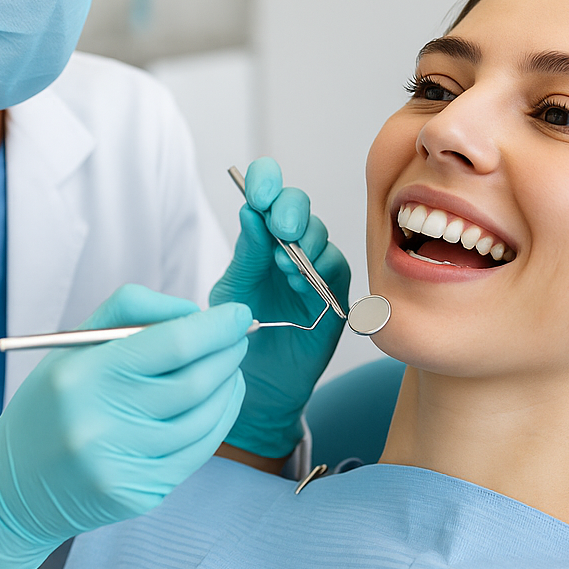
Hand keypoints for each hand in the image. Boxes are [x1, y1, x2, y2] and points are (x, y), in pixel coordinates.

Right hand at [0, 285, 250, 568]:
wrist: (15, 487)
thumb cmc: (54, 403)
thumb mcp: (74, 345)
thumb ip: (132, 312)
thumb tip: (195, 313)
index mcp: (82, 376)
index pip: (171, 344)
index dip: (215, 327)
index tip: (237, 313)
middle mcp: (100, 423)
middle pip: (194, 382)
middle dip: (228, 353)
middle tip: (239, 336)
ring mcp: (121, 465)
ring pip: (204, 418)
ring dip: (229, 387)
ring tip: (231, 368)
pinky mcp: (138, 494)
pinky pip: (197, 452)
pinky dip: (218, 421)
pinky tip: (220, 402)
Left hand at [209, 157, 349, 458]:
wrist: (255, 386)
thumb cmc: (238, 336)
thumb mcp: (232, 291)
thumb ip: (245, 254)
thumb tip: (250, 211)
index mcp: (259, 239)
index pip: (268, 194)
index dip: (267, 182)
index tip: (257, 193)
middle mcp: (289, 248)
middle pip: (300, 207)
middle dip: (290, 210)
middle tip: (280, 228)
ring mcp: (313, 271)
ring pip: (320, 235)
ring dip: (304, 243)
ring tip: (282, 266)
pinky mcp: (334, 296)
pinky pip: (336, 268)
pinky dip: (319, 269)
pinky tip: (299, 282)